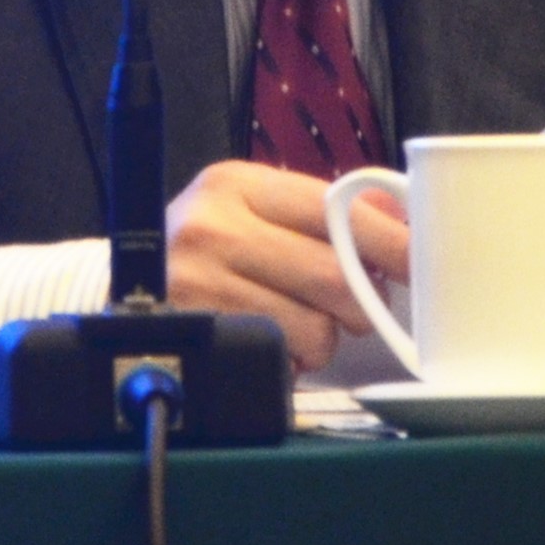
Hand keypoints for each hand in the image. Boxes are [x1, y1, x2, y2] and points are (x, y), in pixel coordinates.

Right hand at [164, 160, 411, 372]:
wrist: (122, 285)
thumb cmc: (207, 246)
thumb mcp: (254, 206)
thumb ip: (325, 207)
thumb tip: (400, 213)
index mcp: (237, 184)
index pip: (335, 209)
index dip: (390, 241)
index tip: (422, 261)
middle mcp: (213, 227)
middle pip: (335, 277)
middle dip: (360, 303)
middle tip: (354, 305)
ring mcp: (201, 284)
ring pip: (315, 330)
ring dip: (322, 338)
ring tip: (292, 319)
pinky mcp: (201, 336)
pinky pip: (283, 361)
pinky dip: (290, 360)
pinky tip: (267, 338)